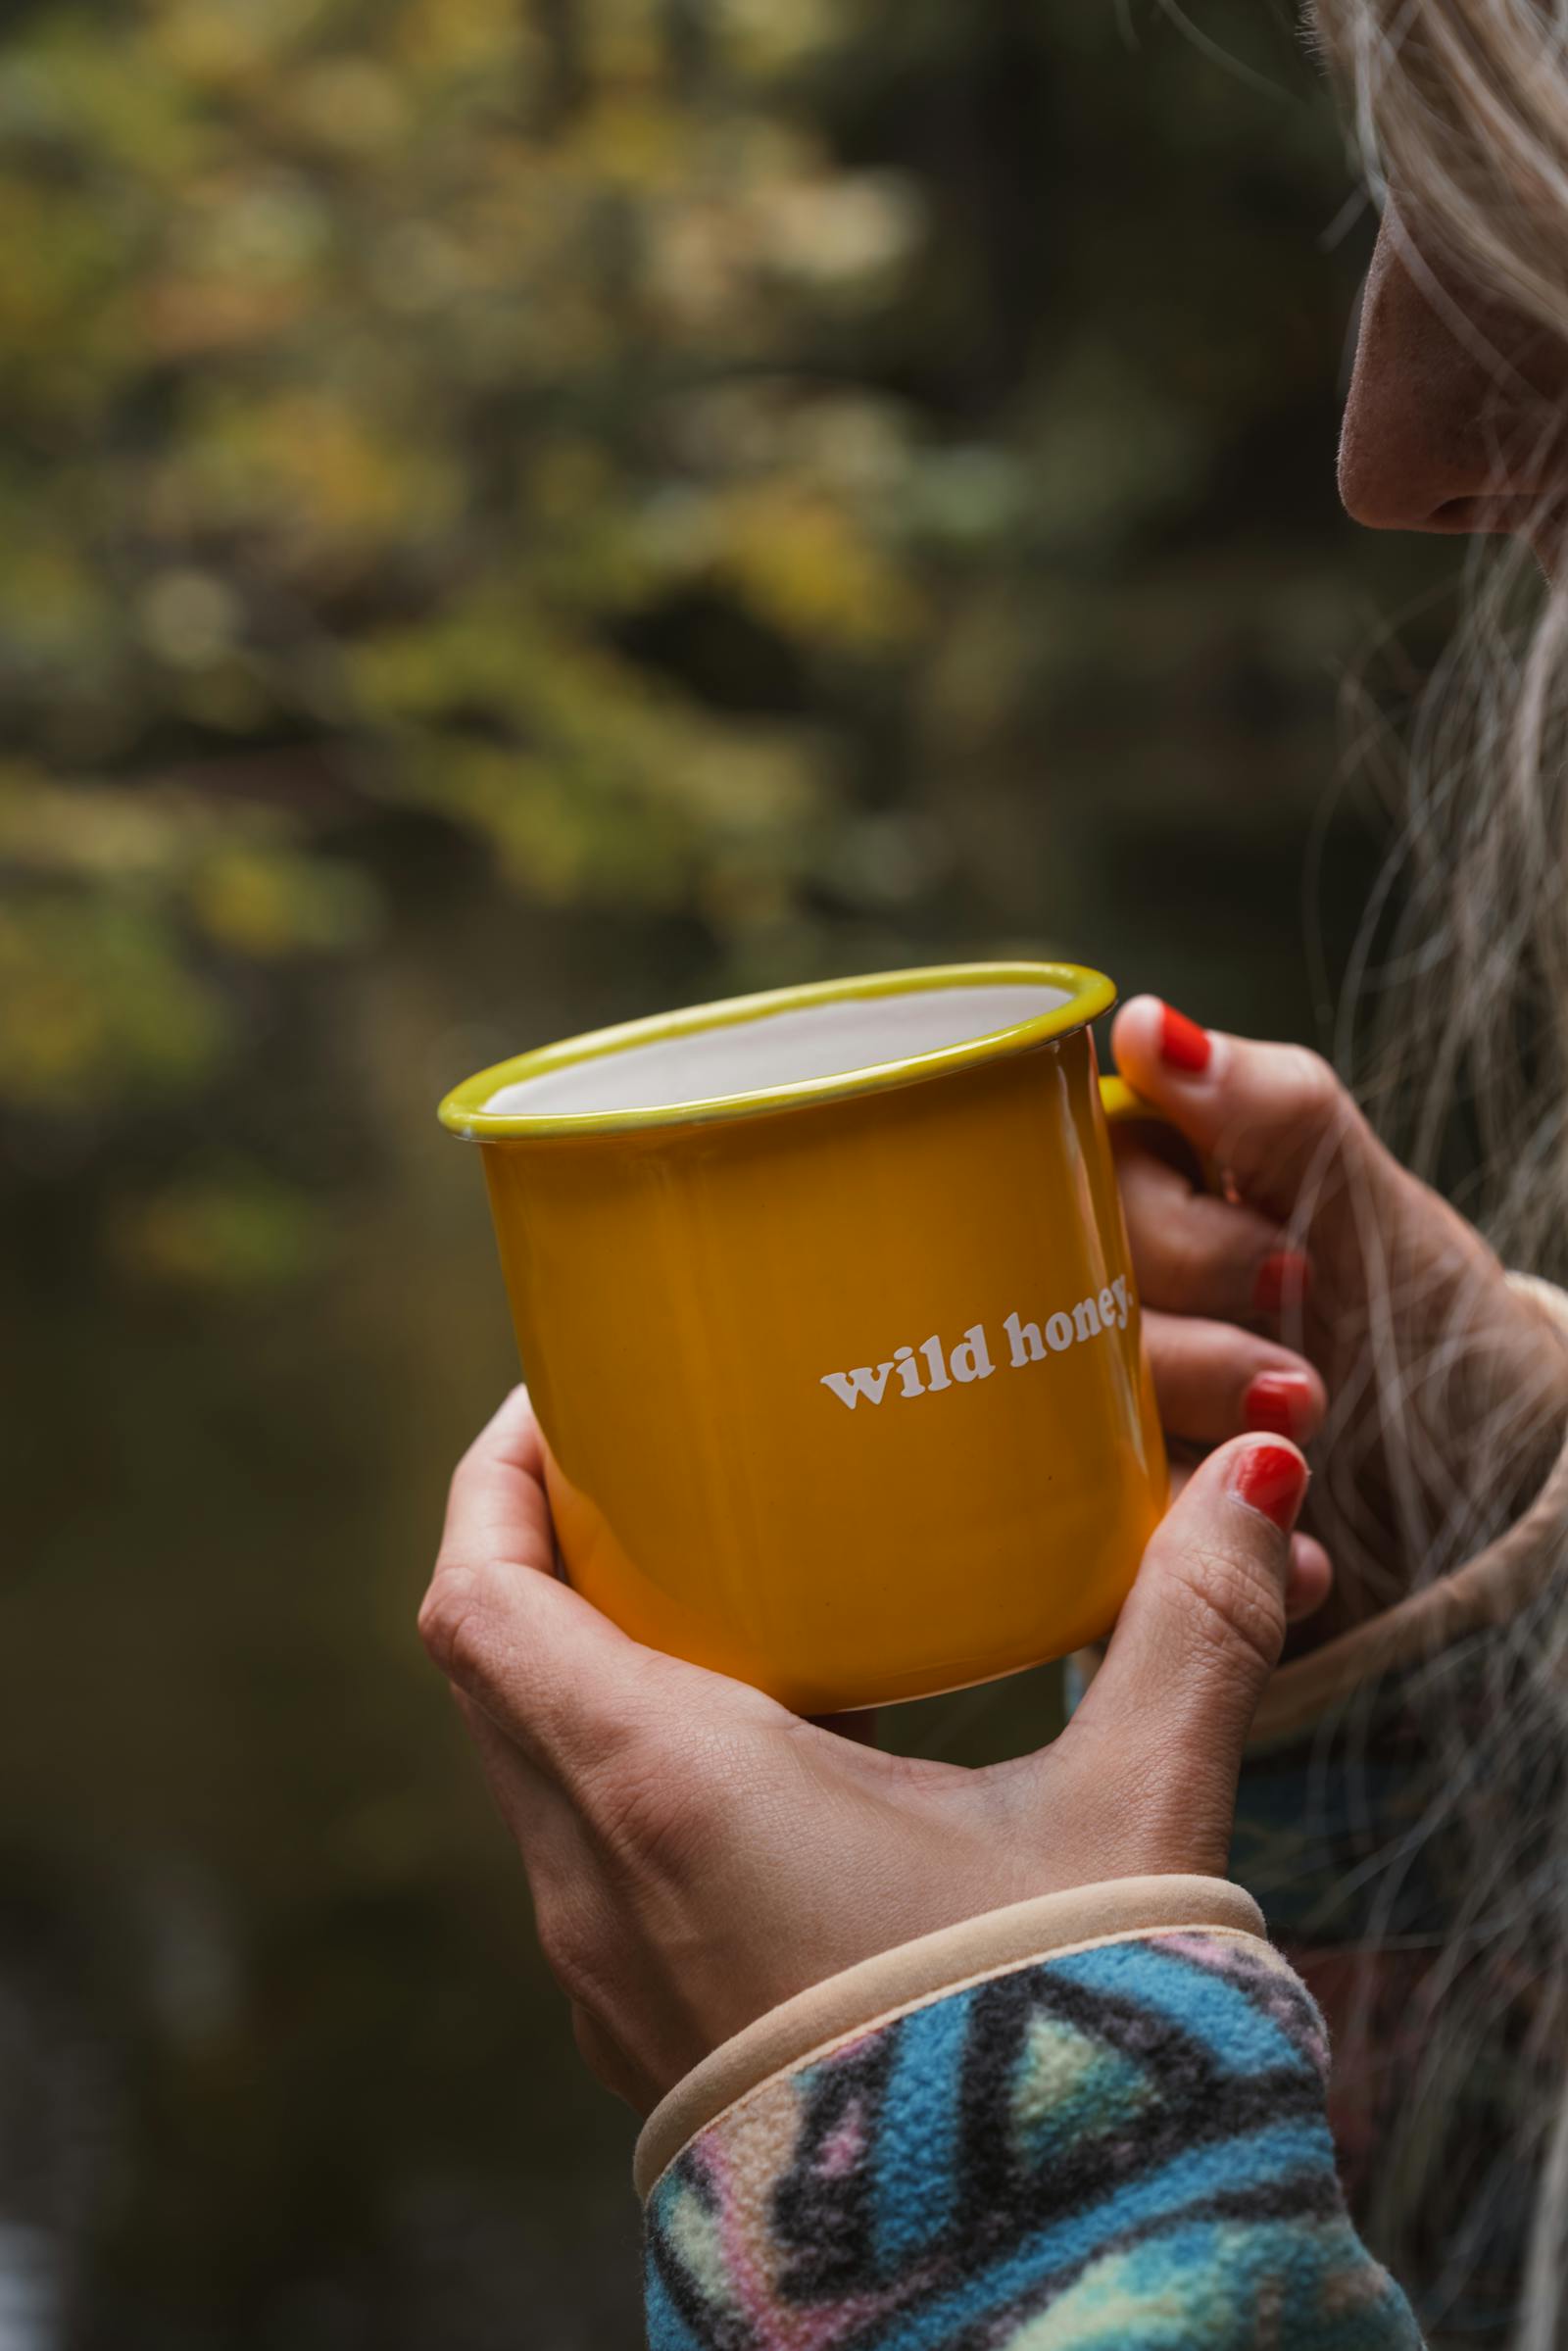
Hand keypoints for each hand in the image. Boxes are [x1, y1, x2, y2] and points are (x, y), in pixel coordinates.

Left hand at [421, 1390, 1311, 2111]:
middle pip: (494, 1669)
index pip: (481, 1600)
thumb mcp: (1129, 1813)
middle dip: (549, 1551)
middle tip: (656, 1474)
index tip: (573, 1404)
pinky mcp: (647, 2037)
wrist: (1031, 2282)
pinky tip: (766, 1755)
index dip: (500, 1480)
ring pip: (534, 1770)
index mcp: (668, 1788)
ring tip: (716, 1591)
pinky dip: (628, 1775)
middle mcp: (596, 1880)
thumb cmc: (1057, 2047)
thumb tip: (1258, 1479)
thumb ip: (1192, 1626)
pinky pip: (586, 1861)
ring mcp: (606, 1973)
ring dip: (588, 1666)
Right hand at [1111, 997, 1567, 1632]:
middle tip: (1300, 1379)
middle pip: (1058, 1299)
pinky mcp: (1103, 1509)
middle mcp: (1099, 1285)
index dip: (1168, 1235)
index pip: (1068, 1174)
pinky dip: (1199, 1540)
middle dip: (1189, 1352)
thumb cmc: (1434, 1331)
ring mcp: (1094, 1400)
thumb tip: (1145, 1024)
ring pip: (1061, 1413)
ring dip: (1191, 1443)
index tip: (1278, 1271)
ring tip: (1305, 1454)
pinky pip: (1097, 1523)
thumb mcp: (1374, 1216)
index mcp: (1141, 1187)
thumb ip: (1274, 1115)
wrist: (1486, 1495)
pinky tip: (1289, 1542)